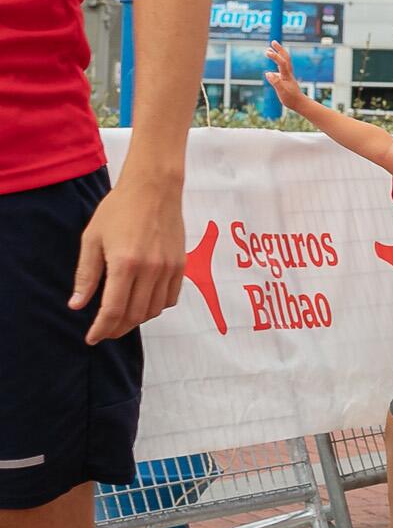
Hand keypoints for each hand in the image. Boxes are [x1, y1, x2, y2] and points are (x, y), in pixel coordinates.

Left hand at [70, 167, 184, 345]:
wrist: (154, 189)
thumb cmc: (118, 210)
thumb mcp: (92, 240)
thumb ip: (86, 275)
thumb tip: (77, 305)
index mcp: (125, 264)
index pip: (113, 310)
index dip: (101, 329)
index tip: (92, 338)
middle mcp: (150, 270)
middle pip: (135, 315)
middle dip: (117, 328)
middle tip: (103, 331)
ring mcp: (169, 268)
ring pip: (154, 310)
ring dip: (136, 320)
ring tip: (121, 319)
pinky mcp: (181, 265)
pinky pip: (170, 298)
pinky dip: (156, 307)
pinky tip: (142, 303)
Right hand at [263, 41, 306, 112]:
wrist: (299, 103)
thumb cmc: (291, 98)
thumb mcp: (282, 91)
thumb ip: (275, 82)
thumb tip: (267, 73)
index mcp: (287, 75)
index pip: (281, 62)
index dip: (275, 56)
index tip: (267, 52)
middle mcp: (288, 73)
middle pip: (285, 58)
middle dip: (279, 49)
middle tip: (273, 42)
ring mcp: (287, 75)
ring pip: (284, 62)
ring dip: (278, 55)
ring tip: (269, 50)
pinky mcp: (286, 79)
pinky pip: (282, 68)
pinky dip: (277, 64)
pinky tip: (271, 72)